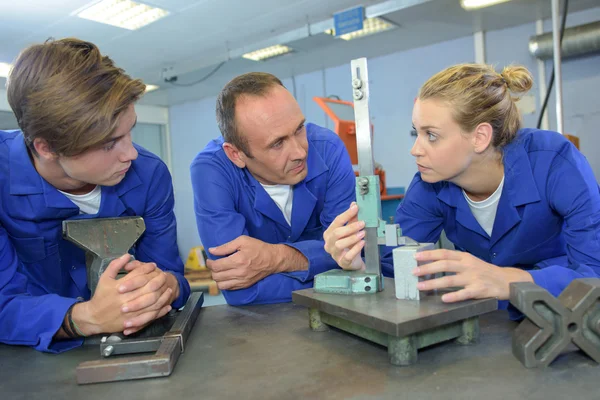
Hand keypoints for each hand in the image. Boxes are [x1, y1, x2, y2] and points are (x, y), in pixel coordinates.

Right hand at [74, 254, 171, 335]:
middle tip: (164, 274)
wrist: (94, 318)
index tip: (153, 265)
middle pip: (148, 287)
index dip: (147, 268)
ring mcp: (131, 311)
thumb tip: (127, 255)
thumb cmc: (101, 296)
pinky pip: (151, 315)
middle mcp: (126, 298)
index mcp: (119, 287)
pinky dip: (160, 310)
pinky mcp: (134, 321)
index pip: (138, 275)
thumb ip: (115, 265)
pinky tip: (167, 305)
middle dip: (158, 279)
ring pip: (152, 302)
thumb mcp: (105, 278)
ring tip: (169, 288)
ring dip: (162, 295)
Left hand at [207, 236, 278, 289]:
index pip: (216, 266)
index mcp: (238, 260)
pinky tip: (227, 276)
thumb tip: (212, 250)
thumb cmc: (258, 248)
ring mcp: (242, 281)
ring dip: (217, 278)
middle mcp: (239, 273)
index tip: (209, 259)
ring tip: (220, 271)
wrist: (273, 259)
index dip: (209, 263)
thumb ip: (226, 246)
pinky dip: (224, 283)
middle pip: (217, 276)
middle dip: (212, 270)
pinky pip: (229, 288)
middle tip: (214, 264)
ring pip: (221, 285)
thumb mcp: (242, 241)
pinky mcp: (245, 285)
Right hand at [323, 202, 365, 270]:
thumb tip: (354, 204)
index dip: (346, 214)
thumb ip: (351, 219)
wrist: (353, 262)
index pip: (336, 221)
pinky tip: (362, 243)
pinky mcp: (342, 262)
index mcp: (329, 233)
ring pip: (339, 244)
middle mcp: (329, 243)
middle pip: (336, 233)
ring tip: (363, 234)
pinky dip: (355, 249)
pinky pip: (347, 256)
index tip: (356, 208)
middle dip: (350, 227)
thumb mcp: (350, 231)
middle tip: (362, 223)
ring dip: (352, 238)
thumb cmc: (350, 245)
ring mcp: (334, 254)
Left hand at [412, 249, 532, 301]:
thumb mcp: (470, 261)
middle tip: (413, 272)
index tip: (415, 256)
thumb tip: (432, 262)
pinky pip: (464, 293)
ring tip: (420, 286)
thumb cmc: (484, 271)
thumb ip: (454, 261)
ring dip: (433, 283)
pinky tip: (443, 298)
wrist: (507, 280)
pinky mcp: (479, 290)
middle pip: (445, 265)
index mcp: (465, 257)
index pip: (444, 253)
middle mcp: (468, 266)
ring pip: (450, 280)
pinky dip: (453, 296)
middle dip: (427, 268)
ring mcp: (473, 278)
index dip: (429, 254)